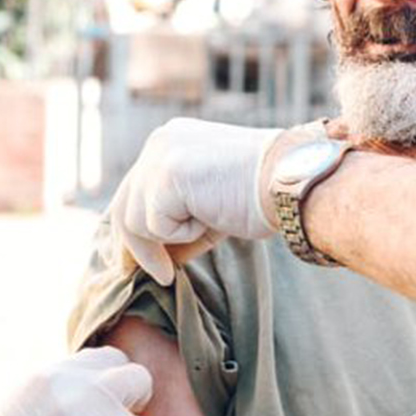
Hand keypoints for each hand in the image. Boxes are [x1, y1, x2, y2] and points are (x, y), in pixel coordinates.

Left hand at [109, 118, 281, 283]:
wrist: (289, 183)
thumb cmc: (260, 196)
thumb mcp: (208, 203)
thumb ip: (177, 216)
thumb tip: (153, 257)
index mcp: (171, 140)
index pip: (136, 189)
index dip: (136, 229)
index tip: (140, 261)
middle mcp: (159, 141)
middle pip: (125, 204)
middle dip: (136, 247)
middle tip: (154, 276)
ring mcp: (159, 157)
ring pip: (135, 221)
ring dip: (171, 239)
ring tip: (209, 227)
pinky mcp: (165, 178)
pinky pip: (156, 228)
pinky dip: (185, 235)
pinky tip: (213, 218)